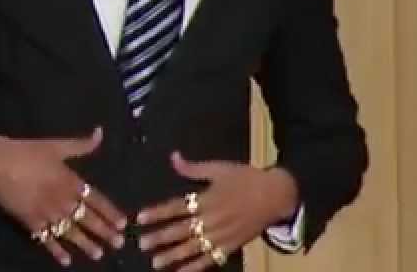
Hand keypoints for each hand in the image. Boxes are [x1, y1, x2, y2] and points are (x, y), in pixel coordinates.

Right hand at [0, 127, 126, 266]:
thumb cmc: (25, 150)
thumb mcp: (55, 145)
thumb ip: (80, 144)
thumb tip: (101, 133)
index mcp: (70, 182)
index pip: (96, 201)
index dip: (111, 212)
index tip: (123, 224)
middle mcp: (63, 201)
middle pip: (88, 219)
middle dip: (105, 232)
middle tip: (119, 244)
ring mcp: (47, 214)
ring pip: (71, 233)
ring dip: (86, 244)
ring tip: (98, 254)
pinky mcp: (31, 222)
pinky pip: (47, 240)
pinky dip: (56, 251)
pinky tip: (65, 260)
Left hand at [137, 152, 298, 269]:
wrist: (277, 196)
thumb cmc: (246, 179)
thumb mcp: (219, 169)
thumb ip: (193, 168)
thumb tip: (173, 156)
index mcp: (207, 199)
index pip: (176, 207)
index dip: (157, 213)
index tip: (140, 218)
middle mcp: (212, 219)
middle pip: (182, 230)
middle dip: (161, 237)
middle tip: (142, 244)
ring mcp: (221, 235)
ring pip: (194, 248)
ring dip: (174, 255)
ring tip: (156, 262)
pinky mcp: (231, 246)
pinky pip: (212, 259)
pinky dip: (197, 267)